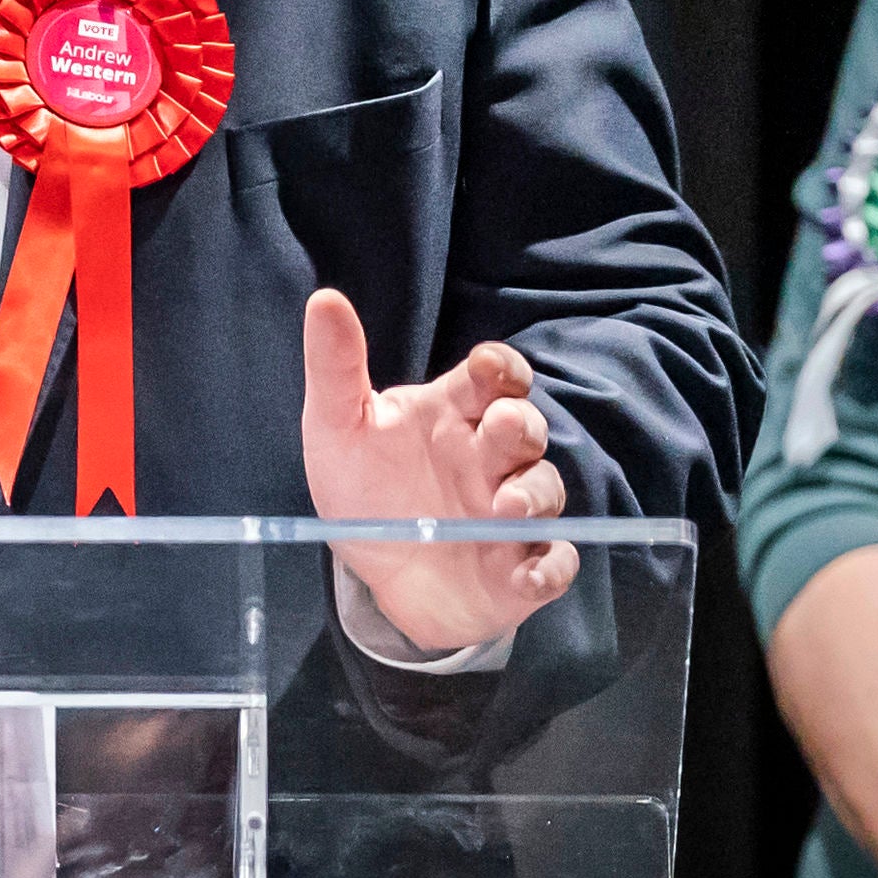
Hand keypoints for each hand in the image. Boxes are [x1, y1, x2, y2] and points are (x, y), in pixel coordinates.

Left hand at [299, 287, 576, 654]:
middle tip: (499, 431)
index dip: (499, 366)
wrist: (375, 578)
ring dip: (535, 495)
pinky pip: (554, 562)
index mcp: (453, 414)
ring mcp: (513, 512)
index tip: (486, 367)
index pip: (493, 376)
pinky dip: (549, 568)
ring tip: (505, 509)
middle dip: (520, 425)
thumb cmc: (363, 494)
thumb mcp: (336, 428)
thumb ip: (334, 367)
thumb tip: (324, 299)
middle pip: (524, 426)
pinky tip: (527, 574)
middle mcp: (489, 457)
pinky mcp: (523, 566)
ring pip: (546, 489)